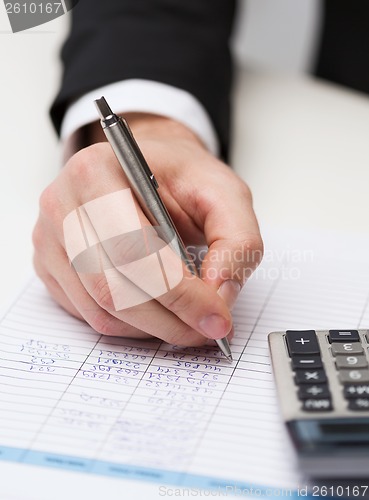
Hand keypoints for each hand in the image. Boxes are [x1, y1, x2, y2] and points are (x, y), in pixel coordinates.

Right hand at [33, 114, 262, 345]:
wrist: (145, 171)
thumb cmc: (181, 178)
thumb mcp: (226, 194)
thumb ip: (238, 241)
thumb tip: (221, 295)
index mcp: (97, 172)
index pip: (133, 250)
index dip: (180, 295)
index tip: (218, 318)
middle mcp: (61, 206)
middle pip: (112, 289)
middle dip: (170, 320)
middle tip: (208, 328)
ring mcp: (49, 240)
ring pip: (101, 311)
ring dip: (153, 328)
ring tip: (188, 318)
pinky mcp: (50, 267)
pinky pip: (89, 315)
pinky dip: (131, 324)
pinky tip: (158, 307)